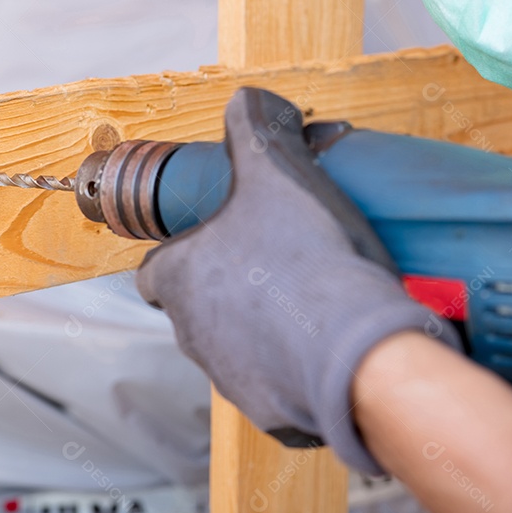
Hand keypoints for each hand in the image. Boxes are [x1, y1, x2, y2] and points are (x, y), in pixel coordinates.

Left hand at [136, 87, 460, 472]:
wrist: (357, 350)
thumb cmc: (307, 260)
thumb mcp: (278, 173)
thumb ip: (256, 129)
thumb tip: (248, 99)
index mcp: (181, 280)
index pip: (154, 272)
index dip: (179, 255)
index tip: (215, 243)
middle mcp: (193, 334)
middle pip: (196, 309)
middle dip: (227, 289)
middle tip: (277, 264)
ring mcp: (230, 378)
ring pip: (234, 348)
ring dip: (261, 328)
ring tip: (311, 302)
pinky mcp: (272, 412)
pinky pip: (277, 384)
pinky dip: (295, 367)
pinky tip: (332, 344)